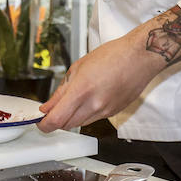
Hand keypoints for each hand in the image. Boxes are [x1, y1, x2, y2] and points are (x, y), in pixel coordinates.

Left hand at [37, 34, 164, 132]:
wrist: (140, 57)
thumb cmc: (113, 55)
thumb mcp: (78, 67)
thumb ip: (61, 91)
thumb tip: (48, 106)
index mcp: (82, 90)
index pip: (57, 119)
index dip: (45, 125)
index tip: (40, 122)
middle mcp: (94, 105)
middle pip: (67, 125)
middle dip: (57, 121)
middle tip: (52, 110)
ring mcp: (106, 111)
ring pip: (81, 124)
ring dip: (71, 118)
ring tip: (72, 101)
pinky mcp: (114, 113)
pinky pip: (94, 119)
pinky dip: (86, 114)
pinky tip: (89, 99)